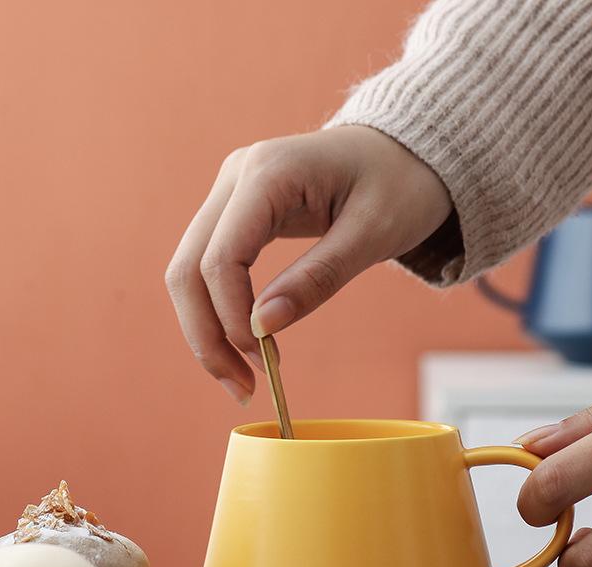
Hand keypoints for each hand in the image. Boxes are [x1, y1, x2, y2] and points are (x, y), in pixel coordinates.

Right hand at [165, 126, 450, 403]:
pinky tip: (243, 345)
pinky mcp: (236, 212)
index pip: (222, 258)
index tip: (265, 363)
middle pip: (188, 268)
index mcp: (269, 172)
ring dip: (206, 330)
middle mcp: (236, 175)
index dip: (233, 320)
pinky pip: (209, 267)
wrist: (404, 152)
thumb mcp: (373, 234)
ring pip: (189, 272)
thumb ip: (318, 278)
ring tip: (241, 379)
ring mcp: (231, 191)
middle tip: (241, 389)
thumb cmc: (400, 185)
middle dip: (207, 336)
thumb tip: (263, 328)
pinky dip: (219, 311)